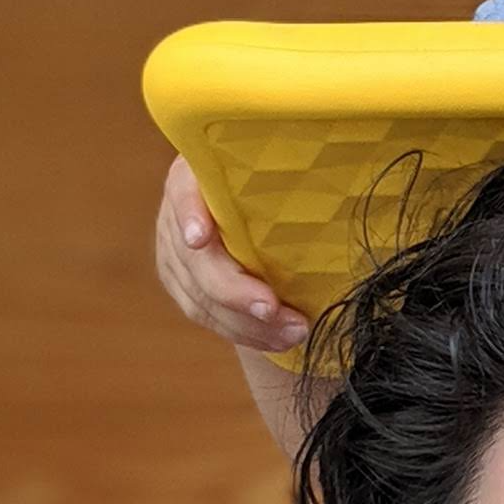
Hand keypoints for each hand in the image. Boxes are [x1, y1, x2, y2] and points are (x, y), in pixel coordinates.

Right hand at [154, 157, 311, 351]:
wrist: (247, 196)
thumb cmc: (272, 176)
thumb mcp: (275, 164)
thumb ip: (287, 170)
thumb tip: (330, 172)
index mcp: (194, 177)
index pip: (184, 193)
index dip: (190, 215)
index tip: (201, 237)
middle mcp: (176, 216)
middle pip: (196, 261)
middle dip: (236, 292)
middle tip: (275, 309)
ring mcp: (173, 255)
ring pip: (200, 299)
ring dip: (248, 324)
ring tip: (294, 332)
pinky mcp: (181, 284)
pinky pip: (206, 316)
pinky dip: (245, 332)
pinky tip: (277, 339)